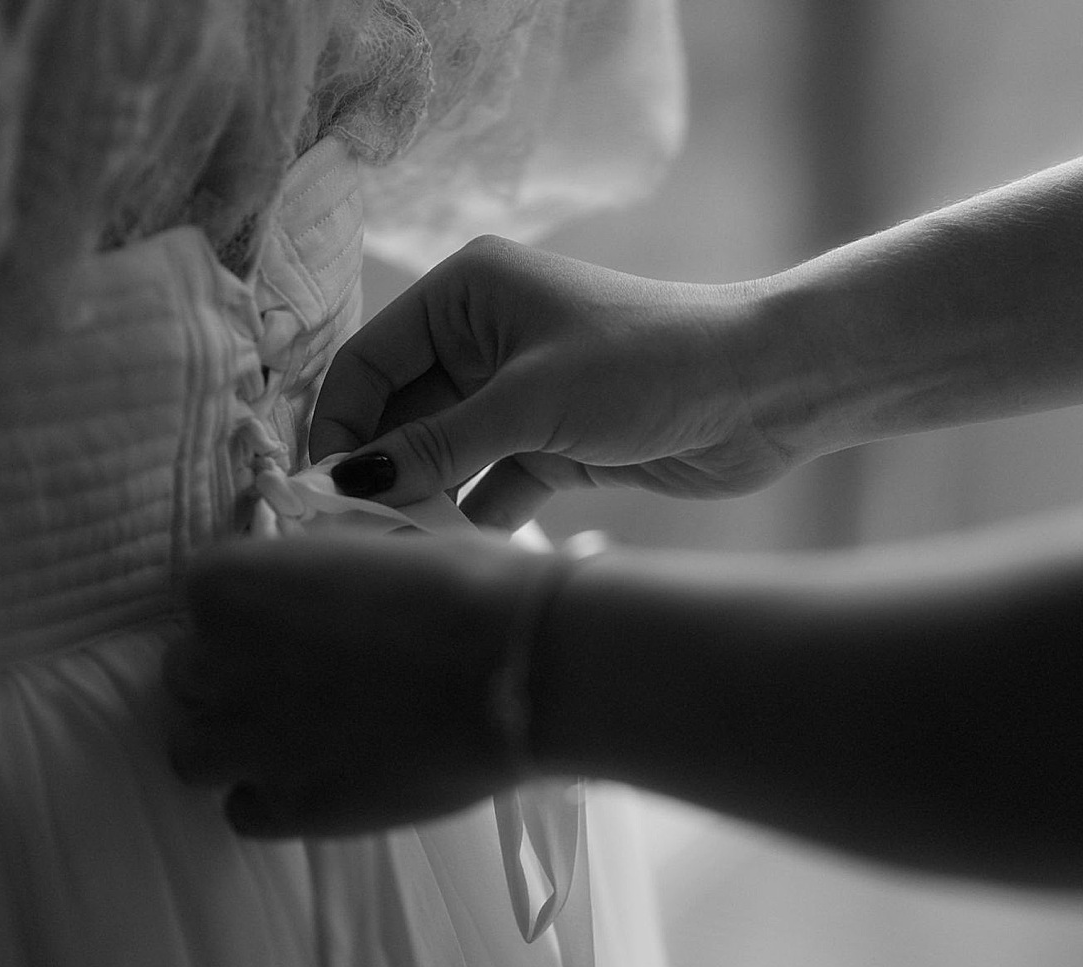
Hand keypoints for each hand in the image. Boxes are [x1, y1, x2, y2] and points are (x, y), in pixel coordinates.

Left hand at [163, 532, 547, 837]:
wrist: (521, 669)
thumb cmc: (467, 586)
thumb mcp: (376, 549)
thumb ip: (320, 576)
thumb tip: (319, 593)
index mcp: (231, 582)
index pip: (205, 598)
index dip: (252, 611)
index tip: (296, 619)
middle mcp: (217, 663)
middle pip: (188, 674)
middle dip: (233, 675)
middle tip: (302, 676)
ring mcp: (247, 743)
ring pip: (191, 752)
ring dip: (234, 741)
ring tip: (297, 736)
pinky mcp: (289, 809)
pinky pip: (242, 812)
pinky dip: (272, 798)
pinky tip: (323, 778)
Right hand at [312, 236, 798, 530]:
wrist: (762, 391)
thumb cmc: (647, 365)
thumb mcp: (530, 402)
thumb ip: (436, 446)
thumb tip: (347, 483)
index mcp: (465, 295)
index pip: (368, 363)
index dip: (340, 427)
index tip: (321, 495)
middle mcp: (484, 340)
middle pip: (401, 417)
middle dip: (381, 474)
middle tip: (354, 541)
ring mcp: (519, 397)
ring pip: (444, 458)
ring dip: (425, 503)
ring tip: (402, 555)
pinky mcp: (554, 446)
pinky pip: (490, 487)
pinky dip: (476, 519)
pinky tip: (463, 555)